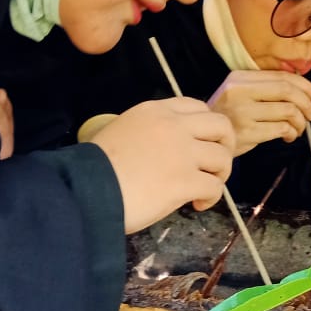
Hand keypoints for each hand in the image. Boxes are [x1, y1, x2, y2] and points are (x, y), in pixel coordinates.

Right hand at [88, 97, 235, 232]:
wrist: (85, 190)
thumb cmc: (94, 167)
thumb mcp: (123, 131)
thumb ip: (150, 132)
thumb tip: (167, 150)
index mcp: (156, 111)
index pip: (197, 106)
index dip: (207, 126)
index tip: (202, 143)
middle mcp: (174, 126)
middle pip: (221, 126)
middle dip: (226, 145)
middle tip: (215, 165)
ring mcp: (182, 152)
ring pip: (222, 157)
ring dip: (219, 174)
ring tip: (203, 188)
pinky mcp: (185, 180)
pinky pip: (215, 187)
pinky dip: (211, 197)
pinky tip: (196, 204)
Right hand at [207, 70, 310, 155]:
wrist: (202, 139)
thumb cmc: (227, 117)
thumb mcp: (240, 94)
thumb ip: (265, 89)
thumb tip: (305, 92)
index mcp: (240, 77)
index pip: (282, 76)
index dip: (307, 86)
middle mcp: (241, 91)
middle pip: (288, 91)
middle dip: (307, 104)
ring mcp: (243, 111)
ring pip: (288, 111)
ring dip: (300, 122)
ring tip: (297, 130)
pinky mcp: (247, 132)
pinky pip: (281, 128)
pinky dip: (291, 133)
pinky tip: (288, 137)